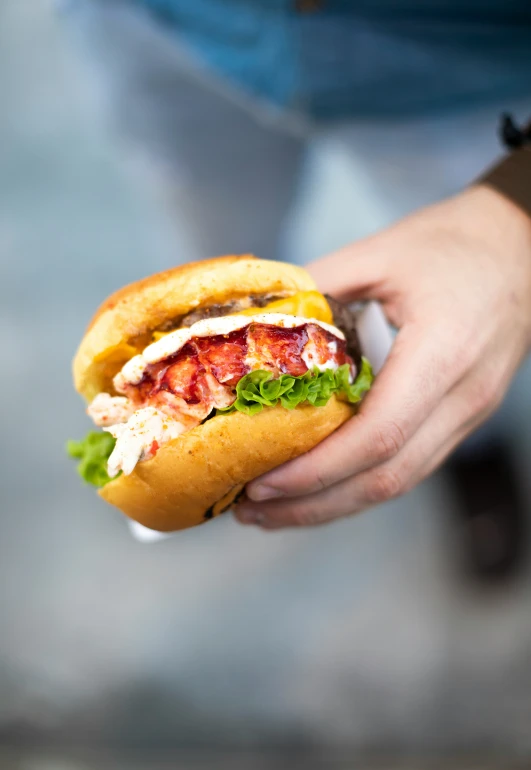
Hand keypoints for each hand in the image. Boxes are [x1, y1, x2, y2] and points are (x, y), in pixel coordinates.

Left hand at [235, 185, 530, 528]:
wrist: (522, 246)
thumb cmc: (456, 244)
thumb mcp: (381, 251)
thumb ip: (318, 285)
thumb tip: (256, 317)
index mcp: (444, 352)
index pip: (379, 434)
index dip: (316, 470)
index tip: (262, 482)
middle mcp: (462, 397)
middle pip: (387, 477)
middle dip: (313, 505)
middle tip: (250, 511)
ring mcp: (468, 414)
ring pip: (400, 482)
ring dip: (333, 505)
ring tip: (272, 512)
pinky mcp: (461, 418)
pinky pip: (409, 465)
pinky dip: (358, 484)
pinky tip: (318, 486)